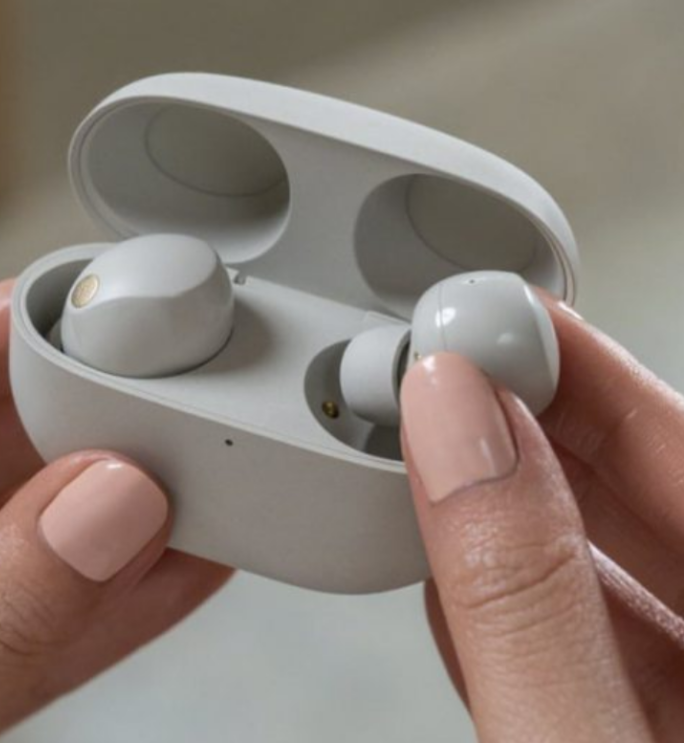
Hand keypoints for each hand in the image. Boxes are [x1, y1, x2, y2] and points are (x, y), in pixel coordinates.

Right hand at [401, 298, 683, 740]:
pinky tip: (441, 562)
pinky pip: (573, 636)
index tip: (487, 323)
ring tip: (418, 444)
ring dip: (497, 499)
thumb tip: (457, 428)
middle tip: (438, 363)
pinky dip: (498, 591)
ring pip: (600, 559)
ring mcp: (680, 703)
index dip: (582, 370)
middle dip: (529, 418)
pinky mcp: (625, 728)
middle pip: (641, 488)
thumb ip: (521, 597)